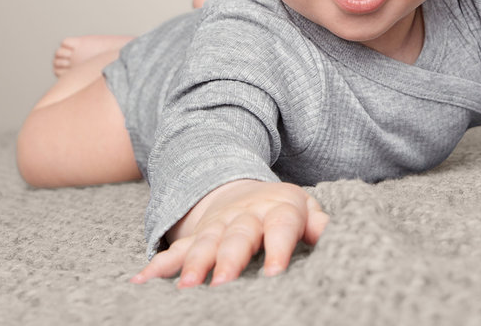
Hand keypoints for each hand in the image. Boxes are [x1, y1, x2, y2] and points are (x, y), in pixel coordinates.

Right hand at [131, 179, 328, 287]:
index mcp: (280, 209)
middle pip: (238, 236)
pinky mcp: (196, 236)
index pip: (282, 226)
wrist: (248, 193)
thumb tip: (340, 233)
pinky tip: (140, 282)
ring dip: (194, 264)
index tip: (276, 273)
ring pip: (205, 244)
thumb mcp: (306, 212)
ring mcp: (218, 225)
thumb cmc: (285, 213)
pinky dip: (158, 266)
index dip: (280, 248)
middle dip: (229, 260)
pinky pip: (175, 250)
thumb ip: (321, 224)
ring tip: (187, 288)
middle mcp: (246, 216)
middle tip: (222, 285)